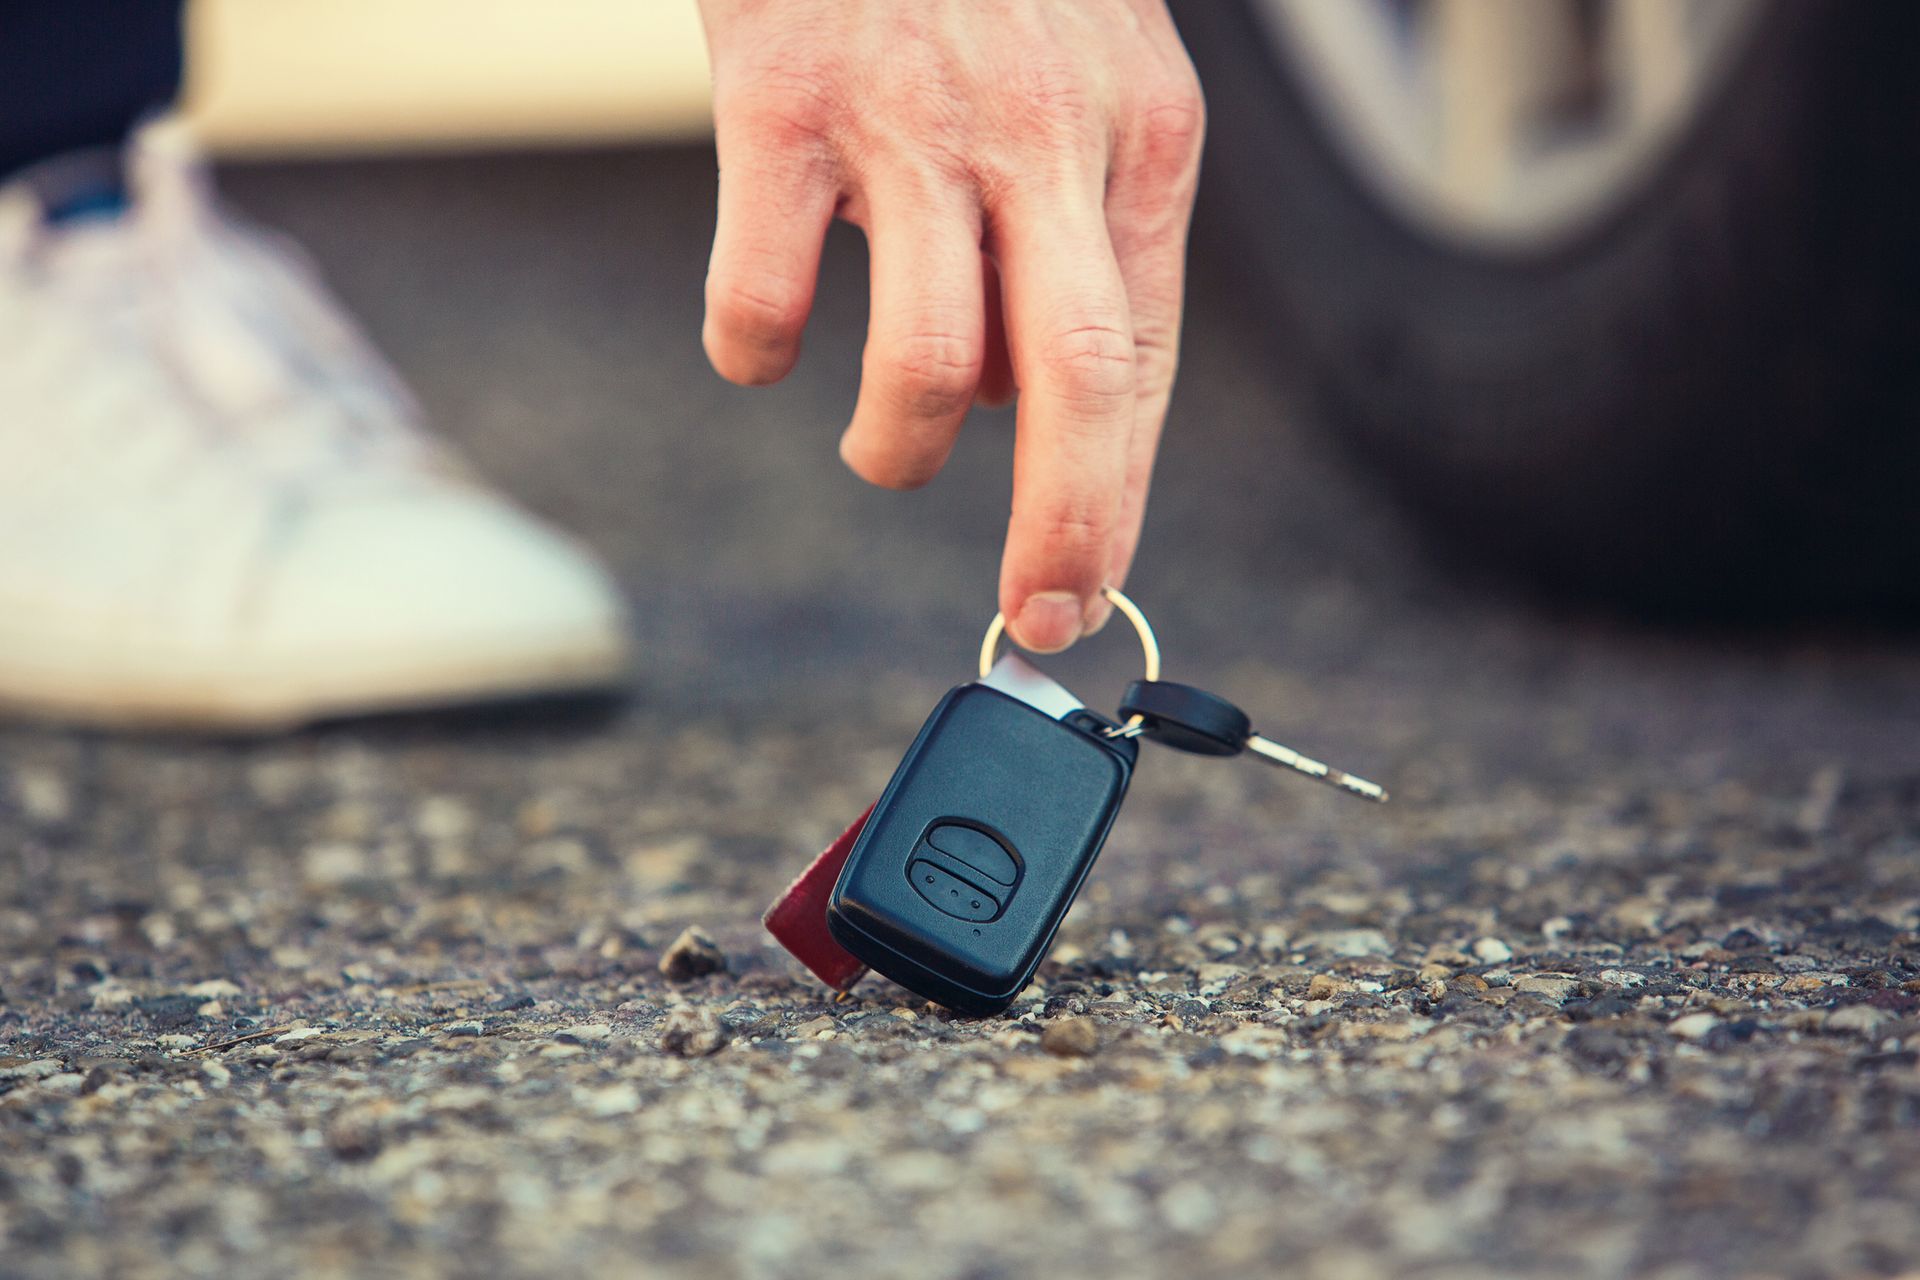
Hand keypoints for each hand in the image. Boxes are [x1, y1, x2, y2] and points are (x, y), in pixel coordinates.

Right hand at [697, 0, 1203, 650]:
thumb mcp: (1079, 83)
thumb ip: (1068, 239)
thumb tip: (1012, 403)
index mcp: (1136, 139)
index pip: (1146, 360)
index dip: (1120, 497)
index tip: (1086, 596)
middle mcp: (1043, 135)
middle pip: (1080, 382)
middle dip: (1062, 529)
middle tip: (1029, 617)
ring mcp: (914, 118)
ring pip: (929, 366)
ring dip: (896, 449)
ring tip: (877, 449)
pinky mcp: (783, 100)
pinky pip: (764, 296)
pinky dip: (752, 351)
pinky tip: (756, 339)